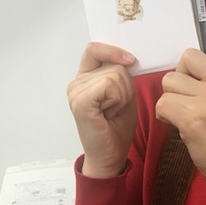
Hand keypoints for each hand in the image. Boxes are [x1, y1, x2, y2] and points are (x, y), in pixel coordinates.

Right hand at [67, 42, 137, 177]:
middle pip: (114, 65)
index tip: (130, 60)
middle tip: (116, 107)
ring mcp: (75, 92)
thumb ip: (120, 74)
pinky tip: (109, 114)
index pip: (94, 49)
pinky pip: (109, 86)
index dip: (113, 50)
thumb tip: (127, 58)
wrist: (110, 155)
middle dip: (126, 86)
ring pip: (115, 76)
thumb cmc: (116, 127)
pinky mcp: (80, 102)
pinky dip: (117, 100)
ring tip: (112, 112)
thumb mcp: (124, 93)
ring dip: (123, 96)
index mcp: (85, 78)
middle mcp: (76, 83)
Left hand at [155, 49, 205, 183]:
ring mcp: (204, 104)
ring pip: (165, 91)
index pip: (190, 55)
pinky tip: (177, 125)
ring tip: (181, 117)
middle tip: (184, 107)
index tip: (187, 87)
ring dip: (167, 105)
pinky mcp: (192, 120)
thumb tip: (177, 74)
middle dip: (171, 92)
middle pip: (172, 75)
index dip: (181, 70)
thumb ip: (201, 83)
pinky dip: (164, 116)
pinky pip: (162, 106)